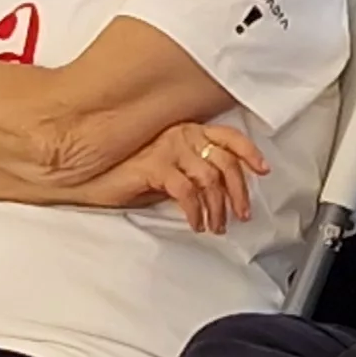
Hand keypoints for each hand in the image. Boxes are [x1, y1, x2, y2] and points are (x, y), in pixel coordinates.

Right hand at [85, 122, 265, 232]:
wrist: (91, 177)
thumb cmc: (128, 175)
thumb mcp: (168, 169)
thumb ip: (192, 170)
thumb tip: (221, 191)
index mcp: (187, 130)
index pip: (228, 136)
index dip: (249, 153)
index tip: (263, 170)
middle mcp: (180, 134)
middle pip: (224, 162)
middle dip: (238, 193)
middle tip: (241, 215)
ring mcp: (167, 148)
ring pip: (209, 179)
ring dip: (217, 208)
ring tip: (215, 226)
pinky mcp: (153, 166)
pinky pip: (186, 191)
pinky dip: (196, 211)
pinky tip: (196, 224)